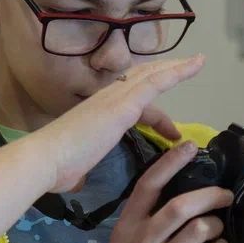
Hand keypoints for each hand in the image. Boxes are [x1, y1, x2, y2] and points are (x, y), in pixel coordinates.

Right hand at [35, 55, 203, 193]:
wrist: (46, 159)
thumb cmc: (55, 167)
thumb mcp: (74, 167)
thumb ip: (79, 170)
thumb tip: (75, 180)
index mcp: (96, 112)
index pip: (130, 104)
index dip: (154, 115)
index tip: (170, 132)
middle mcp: (106, 98)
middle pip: (141, 79)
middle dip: (165, 73)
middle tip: (188, 69)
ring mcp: (115, 99)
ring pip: (151, 75)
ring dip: (175, 68)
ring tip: (197, 62)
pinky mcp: (124, 104)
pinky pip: (155, 83)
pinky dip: (176, 72)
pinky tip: (194, 67)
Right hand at [81, 139, 233, 242]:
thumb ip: (146, 221)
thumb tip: (180, 195)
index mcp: (127, 227)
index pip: (149, 185)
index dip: (171, 162)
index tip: (191, 146)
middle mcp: (142, 242)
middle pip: (181, 205)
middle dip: (210, 194)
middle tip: (226, 193)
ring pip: (199, 231)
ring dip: (217, 224)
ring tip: (221, 226)